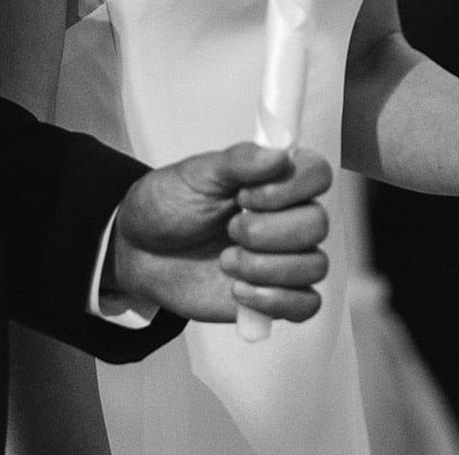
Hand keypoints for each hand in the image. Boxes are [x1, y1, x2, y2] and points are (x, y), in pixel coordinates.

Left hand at [107, 142, 332, 324]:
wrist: (140, 252)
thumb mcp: (195, 175)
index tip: (246, 195)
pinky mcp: (276, 296)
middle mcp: (287, 217)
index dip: (290, 188)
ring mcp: (284, 258)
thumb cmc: (168, 207)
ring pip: (314, 265)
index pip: (318, 174)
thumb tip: (278, 155)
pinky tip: (240, 290)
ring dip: (264, 268)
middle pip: (317, 224)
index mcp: (274, 179)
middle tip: (230, 230)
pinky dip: (275, 300)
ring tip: (226, 261)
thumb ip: (238, 161)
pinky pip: (307, 304)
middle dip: (266, 232)